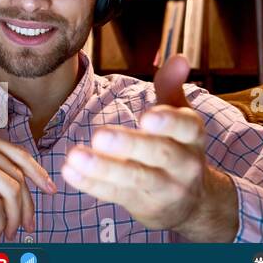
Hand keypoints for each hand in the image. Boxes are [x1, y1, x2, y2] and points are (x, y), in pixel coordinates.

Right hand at [0, 129, 56, 242]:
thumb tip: (16, 185)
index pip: (18, 154)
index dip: (38, 174)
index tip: (49, 191)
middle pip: (18, 175)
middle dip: (28, 205)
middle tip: (27, 226)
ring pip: (11, 190)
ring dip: (15, 217)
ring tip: (8, 232)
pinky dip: (0, 223)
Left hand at [62, 54, 236, 240]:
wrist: (193, 203)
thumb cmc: (177, 146)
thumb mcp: (179, 116)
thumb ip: (172, 86)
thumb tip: (178, 57)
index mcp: (192, 136)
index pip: (187, 128)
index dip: (169, 123)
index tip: (147, 116)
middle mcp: (185, 164)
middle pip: (160, 154)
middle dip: (129, 145)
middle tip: (100, 135)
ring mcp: (166, 188)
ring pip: (136, 178)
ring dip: (104, 168)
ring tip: (75, 156)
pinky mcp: (144, 205)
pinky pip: (117, 195)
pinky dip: (92, 185)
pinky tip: (69, 172)